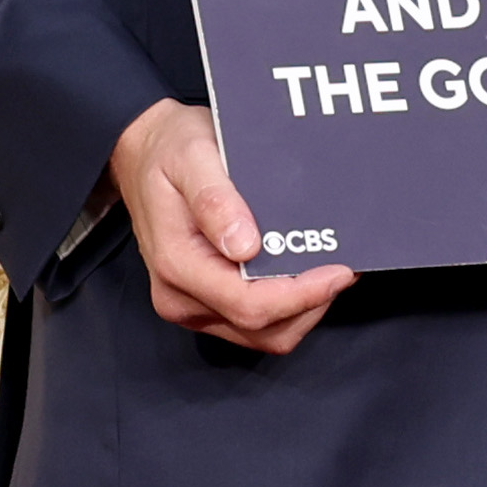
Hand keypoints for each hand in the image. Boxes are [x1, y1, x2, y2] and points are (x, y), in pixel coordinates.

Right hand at [109, 98, 353, 352]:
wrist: (143, 154)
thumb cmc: (170, 151)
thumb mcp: (191, 158)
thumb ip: (215, 201)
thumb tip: (245, 245)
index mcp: (177, 265)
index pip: (249, 304)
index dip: (301, 295)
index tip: (339, 272)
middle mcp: (182, 298)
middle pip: (263, 329)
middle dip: (310, 304)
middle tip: (343, 268)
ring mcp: (194, 307)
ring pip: (264, 335)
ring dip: (303, 310)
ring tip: (329, 270)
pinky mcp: (207, 305)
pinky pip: (256, 323)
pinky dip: (289, 306)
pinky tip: (306, 274)